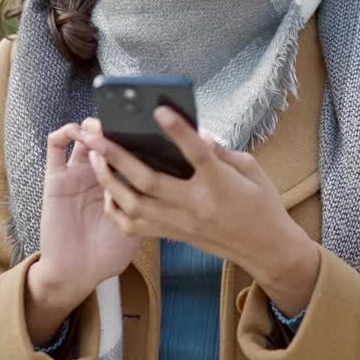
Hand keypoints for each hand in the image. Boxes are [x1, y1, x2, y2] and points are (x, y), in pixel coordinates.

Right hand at [25, 119, 139, 344]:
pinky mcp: (56, 178)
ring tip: (101, 126)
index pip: (129, 147)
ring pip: (83, 136)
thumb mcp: (142, 225)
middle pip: (107, 137)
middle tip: (125, 118)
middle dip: (116, 123)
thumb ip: (154, 201)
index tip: (154, 121)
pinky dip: (64, 132)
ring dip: (92, 125)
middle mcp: (99, 173)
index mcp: (120, 181)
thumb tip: (180, 173)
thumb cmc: (110, 253)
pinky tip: (76, 132)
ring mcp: (77, 173)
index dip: (138, 133)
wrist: (76, 274)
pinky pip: (55, 147)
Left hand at [86, 108, 320, 314]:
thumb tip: (196, 133)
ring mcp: (181, 222)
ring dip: (109, 180)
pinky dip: (117, 209)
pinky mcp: (174, 235)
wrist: (266, 249)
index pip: (197, 153)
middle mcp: (196, 204)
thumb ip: (221, 151)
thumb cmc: (262, 205)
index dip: (179, 131)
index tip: (160, 110)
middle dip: (117, 156)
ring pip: (134, 204)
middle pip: (149, 180)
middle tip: (95, 135)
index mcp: (220, 184)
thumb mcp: (251, 170)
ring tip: (93, 158)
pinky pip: (136, 226)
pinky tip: (107, 191)